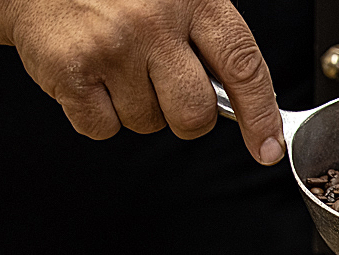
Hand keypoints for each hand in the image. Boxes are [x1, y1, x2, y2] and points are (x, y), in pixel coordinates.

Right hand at [8, 0, 284, 163]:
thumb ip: (212, 43)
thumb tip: (251, 108)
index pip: (244, 68)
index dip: (261, 116)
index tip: (267, 148)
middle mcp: (154, 21)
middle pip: (195, 115)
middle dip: (186, 117)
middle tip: (164, 86)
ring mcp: (112, 46)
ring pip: (149, 123)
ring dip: (137, 107)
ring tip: (118, 64)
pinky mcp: (71, 69)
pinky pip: (103, 128)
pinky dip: (97, 114)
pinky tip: (90, 76)